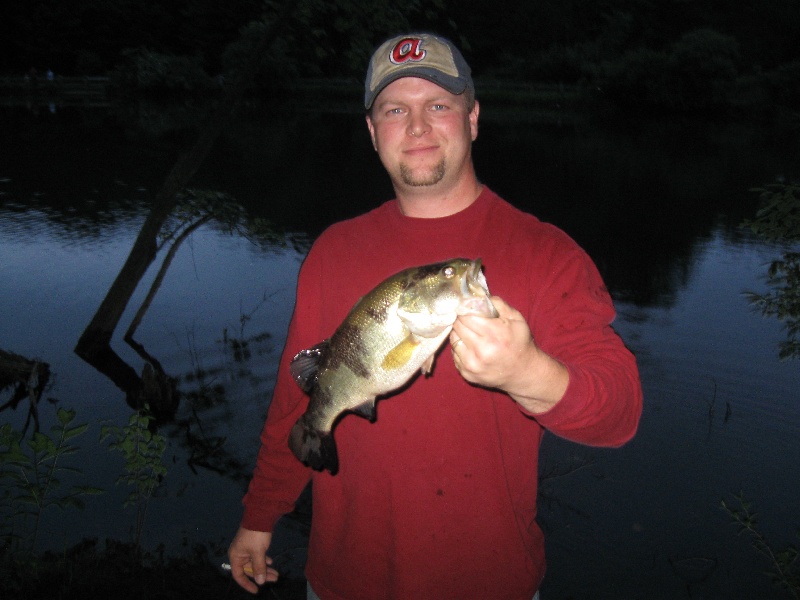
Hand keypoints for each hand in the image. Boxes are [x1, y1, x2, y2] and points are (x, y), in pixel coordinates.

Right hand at [228, 526, 278, 593]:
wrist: (260, 515)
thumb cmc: (256, 535)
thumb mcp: (258, 552)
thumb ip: (259, 568)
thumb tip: (260, 581)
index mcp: (235, 556)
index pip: (238, 575)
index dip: (247, 584)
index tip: (256, 590)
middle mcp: (239, 554)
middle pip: (249, 570)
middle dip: (261, 575)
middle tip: (275, 579)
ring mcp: (246, 548)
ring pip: (255, 563)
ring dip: (265, 568)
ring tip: (277, 574)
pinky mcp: (253, 544)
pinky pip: (257, 556)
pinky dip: (264, 560)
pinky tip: (271, 562)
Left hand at [450, 296, 568, 411]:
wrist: (523, 373)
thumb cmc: (520, 343)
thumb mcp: (516, 318)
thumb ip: (497, 304)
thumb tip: (476, 296)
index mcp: (494, 334)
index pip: (465, 316)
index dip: (465, 310)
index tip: (467, 309)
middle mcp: (481, 351)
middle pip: (457, 326)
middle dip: (462, 320)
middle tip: (469, 320)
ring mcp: (472, 364)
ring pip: (453, 339)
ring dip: (459, 334)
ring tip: (471, 333)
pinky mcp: (466, 373)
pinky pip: (454, 353)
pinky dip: (460, 348)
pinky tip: (472, 348)